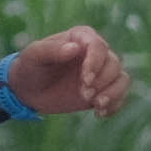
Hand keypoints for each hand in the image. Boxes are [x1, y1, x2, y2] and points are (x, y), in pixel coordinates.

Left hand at [5, 25, 131, 116]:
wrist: (28, 90)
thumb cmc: (29, 67)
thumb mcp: (33, 56)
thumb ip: (51, 50)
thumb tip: (75, 48)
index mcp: (81, 37)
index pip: (99, 46)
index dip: (96, 63)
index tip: (85, 80)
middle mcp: (95, 52)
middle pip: (114, 63)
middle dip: (102, 82)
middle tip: (83, 94)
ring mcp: (101, 71)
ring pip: (122, 78)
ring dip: (113, 94)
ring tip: (96, 106)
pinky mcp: (103, 90)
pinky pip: (120, 95)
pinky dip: (115, 105)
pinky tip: (100, 114)